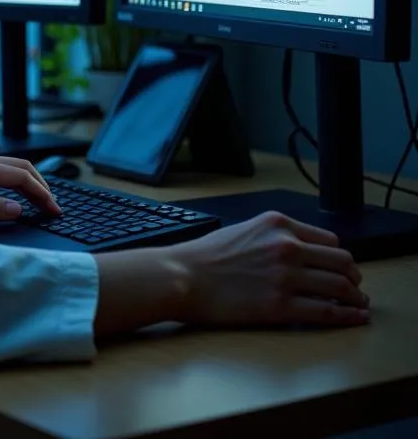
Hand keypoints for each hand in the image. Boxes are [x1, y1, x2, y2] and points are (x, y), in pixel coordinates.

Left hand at [0, 154, 60, 231]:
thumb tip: (18, 207)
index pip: (19, 175)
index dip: (40, 193)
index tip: (53, 210)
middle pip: (20, 166)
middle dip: (41, 185)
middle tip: (55, 208)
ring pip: (12, 167)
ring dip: (31, 182)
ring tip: (44, 202)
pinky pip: (1, 172)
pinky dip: (18, 182)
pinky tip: (22, 194)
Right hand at [177, 211, 368, 327]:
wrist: (184, 276)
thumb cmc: (206, 255)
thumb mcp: (245, 230)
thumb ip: (275, 237)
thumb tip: (301, 254)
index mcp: (277, 223)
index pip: (329, 240)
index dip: (339, 257)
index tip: (341, 267)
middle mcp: (287, 246)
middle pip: (342, 262)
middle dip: (353, 277)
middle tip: (354, 287)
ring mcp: (286, 277)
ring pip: (340, 287)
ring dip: (355, 298)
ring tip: (358, 305)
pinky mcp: (281, 306)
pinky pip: (327, 311)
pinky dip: (346, 317)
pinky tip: (353, 318)